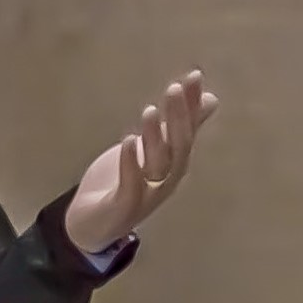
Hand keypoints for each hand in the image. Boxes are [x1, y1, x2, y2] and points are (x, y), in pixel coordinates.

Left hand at [64, 70, 218, 253]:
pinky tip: (127, 142)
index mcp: (173, 163)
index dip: (190, 104)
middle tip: (174, 89)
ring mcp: (148, 194)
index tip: (194, 76)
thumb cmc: (123, 185)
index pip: (187, 130)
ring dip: (155, 137)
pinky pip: (132, 185)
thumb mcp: (151, 150)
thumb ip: (176, 126)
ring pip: (158, 165)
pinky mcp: (125, 207)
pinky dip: (131, 163)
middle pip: (178, 146)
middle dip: (178, 118)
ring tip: (150, 111)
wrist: (92, 226)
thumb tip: (210, 98)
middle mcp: (167, 178)